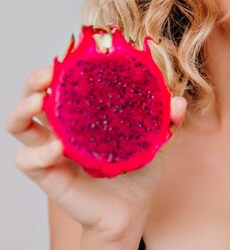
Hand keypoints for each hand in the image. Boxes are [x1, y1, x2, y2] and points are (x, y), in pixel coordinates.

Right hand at [5, 66, 186, 241]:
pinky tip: (57, 148)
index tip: (71, 54)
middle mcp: (62, 127)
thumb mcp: (156, 139)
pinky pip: (27, 160)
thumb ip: (167, 120)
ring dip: (22, 109)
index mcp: (84, 113)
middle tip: (48, 73)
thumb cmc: (138, 170)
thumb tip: (178, 101)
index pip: (65, 83)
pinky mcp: (48, 174)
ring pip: (18, 124)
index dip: (63, 67)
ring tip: (39, 101)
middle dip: (35, 80)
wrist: (132, 208)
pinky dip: (38, 152)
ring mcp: (51, 150)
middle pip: (33, 96)